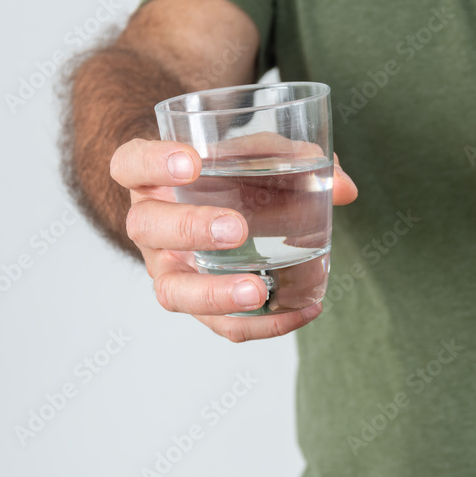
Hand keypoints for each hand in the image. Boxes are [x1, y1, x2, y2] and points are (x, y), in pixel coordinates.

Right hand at [110, 137, 357, 341]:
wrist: (214, 208)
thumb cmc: (230, 173)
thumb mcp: (257, 152)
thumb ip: (295, 158)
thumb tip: (345, 189)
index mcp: (152, 178)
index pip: (131, 163)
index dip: (153, 162)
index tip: (190, 161)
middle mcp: (150, 226)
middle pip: (147, 228)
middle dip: (190, 229)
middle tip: (236, 229)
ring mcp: (169, 269)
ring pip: (173, 291)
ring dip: (214, 294)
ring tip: (259, 290)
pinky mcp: (201, 304)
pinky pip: (221, 324)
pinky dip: (262, 323)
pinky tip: (304, 311)